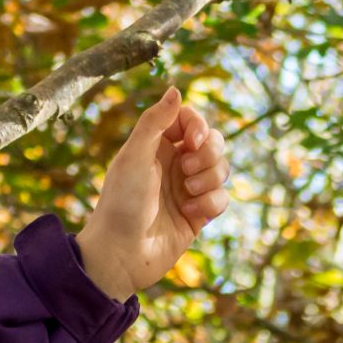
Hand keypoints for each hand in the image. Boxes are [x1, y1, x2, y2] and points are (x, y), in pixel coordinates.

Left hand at [76, 86, 232, 301]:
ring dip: (210, 179)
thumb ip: (155, 121)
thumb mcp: (134, 156)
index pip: (190, 119)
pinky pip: (221, 198)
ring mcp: (187, 189)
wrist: (121, 254)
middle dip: (209, 153)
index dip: (198, 125)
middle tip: (187, 169)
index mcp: (155, 145)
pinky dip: (211, 202)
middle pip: (213, 142)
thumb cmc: (121, 203)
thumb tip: (176, 88)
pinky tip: (190, 214)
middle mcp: (173, 164)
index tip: (191, 140)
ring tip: (187, 193)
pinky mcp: (198, 214)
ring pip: (221, 169)